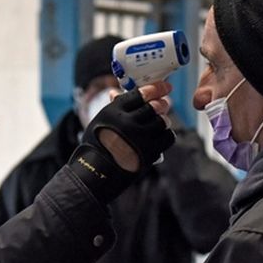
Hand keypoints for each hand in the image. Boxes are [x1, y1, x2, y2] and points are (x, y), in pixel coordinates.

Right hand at [67, 81, 175, 202]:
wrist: (95, 174)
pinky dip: (166, 135)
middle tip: (164, 104)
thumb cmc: (97, 146)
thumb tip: (115, 92)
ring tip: (159, 123)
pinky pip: (168, 137)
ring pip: (163, 122)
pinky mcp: (149, 152)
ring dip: (163, 121)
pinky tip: (160, 136)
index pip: (140, 94)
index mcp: (114, 111)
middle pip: (154, 107)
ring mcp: (140, 138)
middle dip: (162, 104)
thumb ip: (113, 108)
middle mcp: (127, 123)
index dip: (156, 88)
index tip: (165, 87)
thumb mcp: (100, 122)